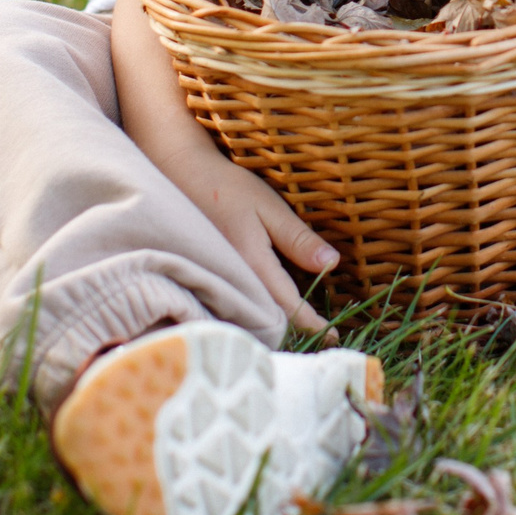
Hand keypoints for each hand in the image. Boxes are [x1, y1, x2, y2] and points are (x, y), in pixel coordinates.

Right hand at [154, 141, 340, 333]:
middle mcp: (232, 281)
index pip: (287, 305)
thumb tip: (332, 264)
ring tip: (302, 325)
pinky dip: (258, 310)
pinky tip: (272, 306)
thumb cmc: (229, 189)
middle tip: (322, 336)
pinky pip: (238, 303)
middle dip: (295, 330)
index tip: (332, 336)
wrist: (182, 178)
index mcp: (251, 264)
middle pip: (268, 319)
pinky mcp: (212, 278)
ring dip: (277, 323)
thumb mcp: (270, 208)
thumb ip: (298, 239)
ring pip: (252, 315)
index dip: (311, 323)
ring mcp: (218, 282)